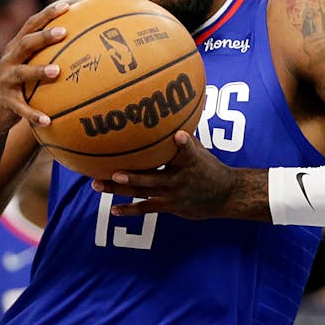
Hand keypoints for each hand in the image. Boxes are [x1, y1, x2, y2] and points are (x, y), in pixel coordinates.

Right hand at [0, 0, 82, 137]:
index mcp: (15, 49)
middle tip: (64, 32)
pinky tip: (48, 120)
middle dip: (44, 36)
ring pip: (21, 73)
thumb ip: (47, 55)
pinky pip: (21, 109)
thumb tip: (84, 45)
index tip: (66, 5)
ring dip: (39, 71)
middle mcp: (8, 61)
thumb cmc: (18, 87)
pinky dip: (34, 114)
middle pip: (25, 44)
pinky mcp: (5, 103)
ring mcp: (5, 82)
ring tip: (57, 71)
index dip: (47, 15)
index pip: (31, 26)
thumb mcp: (28, 67)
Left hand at [94, 131, 269, 220]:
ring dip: (119, 190)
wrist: (225, 195)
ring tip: (99, 185)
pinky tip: (113, 210)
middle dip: (132, 176)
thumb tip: (169, 115)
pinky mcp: (169, 207)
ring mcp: (173, 195)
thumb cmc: (209, 167)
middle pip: (153, 177)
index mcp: (191, 162)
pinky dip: (129, 210)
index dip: (185, 143)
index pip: (190, 151)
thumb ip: (184, 139)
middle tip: (114, 172)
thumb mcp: (201, 151)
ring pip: (143, 193)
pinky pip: (146, 209)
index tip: (179, 135)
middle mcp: (180, 179)